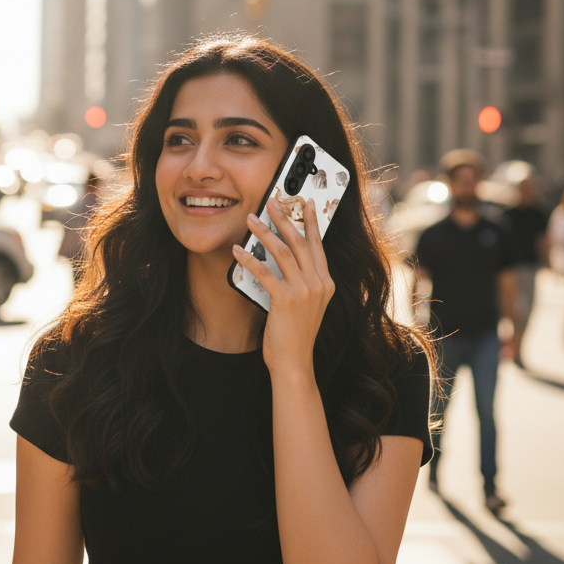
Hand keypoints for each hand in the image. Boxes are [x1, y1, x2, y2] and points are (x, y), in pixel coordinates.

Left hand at [233, 196, 333, 377]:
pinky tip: (237, 251)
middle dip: (285, 218)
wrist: (294, 362)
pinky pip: (265, 272)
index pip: (318, 245)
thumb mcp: (306, 304)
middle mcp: (319, 284)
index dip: (312, 222)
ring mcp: (304, 292)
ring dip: (265, 233)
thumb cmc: (295, 334)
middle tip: (272, 201)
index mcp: (326, 283)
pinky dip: (249, 259)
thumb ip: (302, 282)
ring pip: (283, 252)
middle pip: (301, 242)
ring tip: (250, 219)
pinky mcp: (286, 300)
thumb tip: (283, 256)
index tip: (306, 203)